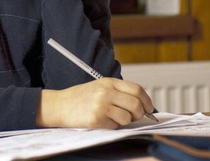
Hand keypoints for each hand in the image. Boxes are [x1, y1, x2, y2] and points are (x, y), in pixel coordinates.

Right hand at [36, 78, 154, 128]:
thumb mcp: (100, 87)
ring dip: (125, 122)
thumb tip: (141, 104)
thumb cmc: (80, 97)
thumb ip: (119, 92)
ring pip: (127, 118)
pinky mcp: (96, 119)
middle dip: (139, 114)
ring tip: (114, 118)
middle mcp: (106, 92)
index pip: (137, 90)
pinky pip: (115, 126)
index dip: (146, 100)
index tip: (148, 108)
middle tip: (135, 117)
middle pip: (135, 104)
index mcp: (109, 82)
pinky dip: (112, 127)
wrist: (60, 105)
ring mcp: (101, 105)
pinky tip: (103, 121)